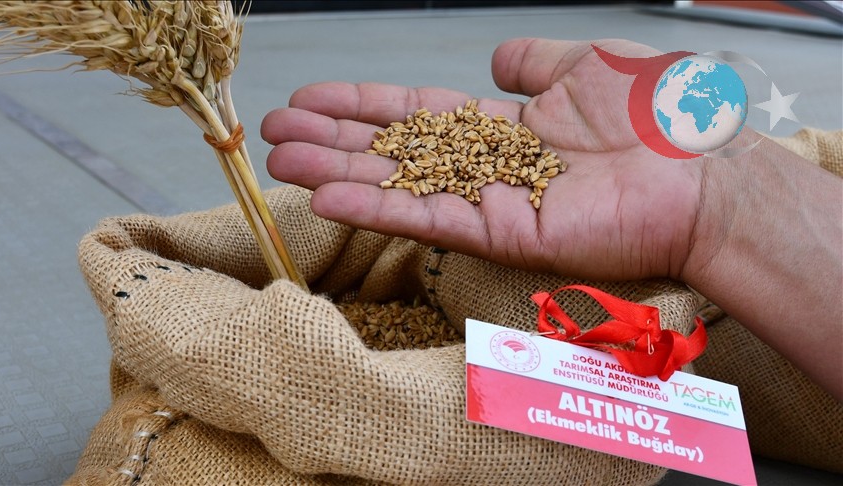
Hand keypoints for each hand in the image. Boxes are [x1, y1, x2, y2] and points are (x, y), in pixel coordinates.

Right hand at [261, 38, 700, 280]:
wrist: (699, 175)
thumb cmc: (655, 117)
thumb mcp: (585, 63)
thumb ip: (534, 63)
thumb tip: (496, 58)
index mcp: (502, 127)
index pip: (415, 113)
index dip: (362, 105)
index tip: (311, 99)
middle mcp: (485, 166)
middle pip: (393, 149)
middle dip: (332, 139)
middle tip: (274, 133)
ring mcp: (488, 202)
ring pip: (397, 185)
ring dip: (336, 174)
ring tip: (280, 162)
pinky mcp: (498, 234)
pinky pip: (426, 219)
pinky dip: (375, 209)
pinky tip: (327, 196)